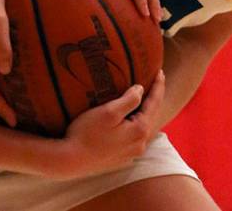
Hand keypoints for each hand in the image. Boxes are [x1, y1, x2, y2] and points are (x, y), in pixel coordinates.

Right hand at [49, 70, 165, 179]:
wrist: (71, 160)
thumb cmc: (87, 133)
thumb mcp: (108, 111)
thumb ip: (129, 100)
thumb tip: (141, 89)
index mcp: (139, 130)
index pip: (154, 103)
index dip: (158, 86)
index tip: (160, 72)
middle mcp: (140, 143)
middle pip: (152, 116)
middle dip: (154, 98)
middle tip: (156, 81)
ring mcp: (131, 152)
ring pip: (143, 127)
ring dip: (145, 112)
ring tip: (145, 98)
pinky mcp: (122, 157)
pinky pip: (135, 136)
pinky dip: (137, 123)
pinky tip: (131, 119)